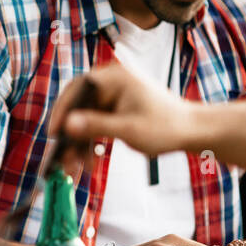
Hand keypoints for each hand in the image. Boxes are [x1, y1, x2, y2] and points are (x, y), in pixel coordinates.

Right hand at [47, 62, 195, 169]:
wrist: (191, 131)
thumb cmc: (166, 126)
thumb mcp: (129, 129)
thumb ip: (97, 126)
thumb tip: (67, 125)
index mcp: (113, 77)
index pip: (77, 89)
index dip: (62, 112)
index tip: (54, 134)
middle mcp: (108, 83)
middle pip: (76, 106)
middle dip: (69, 134)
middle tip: (61, 158)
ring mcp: (110, 96)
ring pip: (83, 119)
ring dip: (78, 144)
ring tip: (76, 168)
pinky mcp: (113, 109)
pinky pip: (93, 125)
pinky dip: (90, 143)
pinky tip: (89, 162)